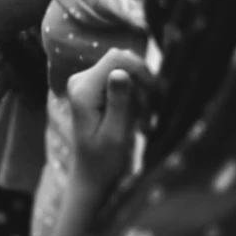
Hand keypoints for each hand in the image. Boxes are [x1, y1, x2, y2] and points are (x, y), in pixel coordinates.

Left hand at [66, 47, 153, 200]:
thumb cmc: (104, 162)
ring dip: (141, 95)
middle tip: (147, 118)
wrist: (92, 177)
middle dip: (142, 86)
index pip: (117, 58)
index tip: (154, 96)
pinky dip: (135, 98)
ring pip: (127, 71)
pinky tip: (136, 119)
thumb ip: (118, 102)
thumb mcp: (115, 135)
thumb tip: (120, 72)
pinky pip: (124, 80)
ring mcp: (88, 81)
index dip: (140, 70)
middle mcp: (82, 79)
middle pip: (124, 62)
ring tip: (142, 124)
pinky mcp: (96, 87)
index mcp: (83, 90)